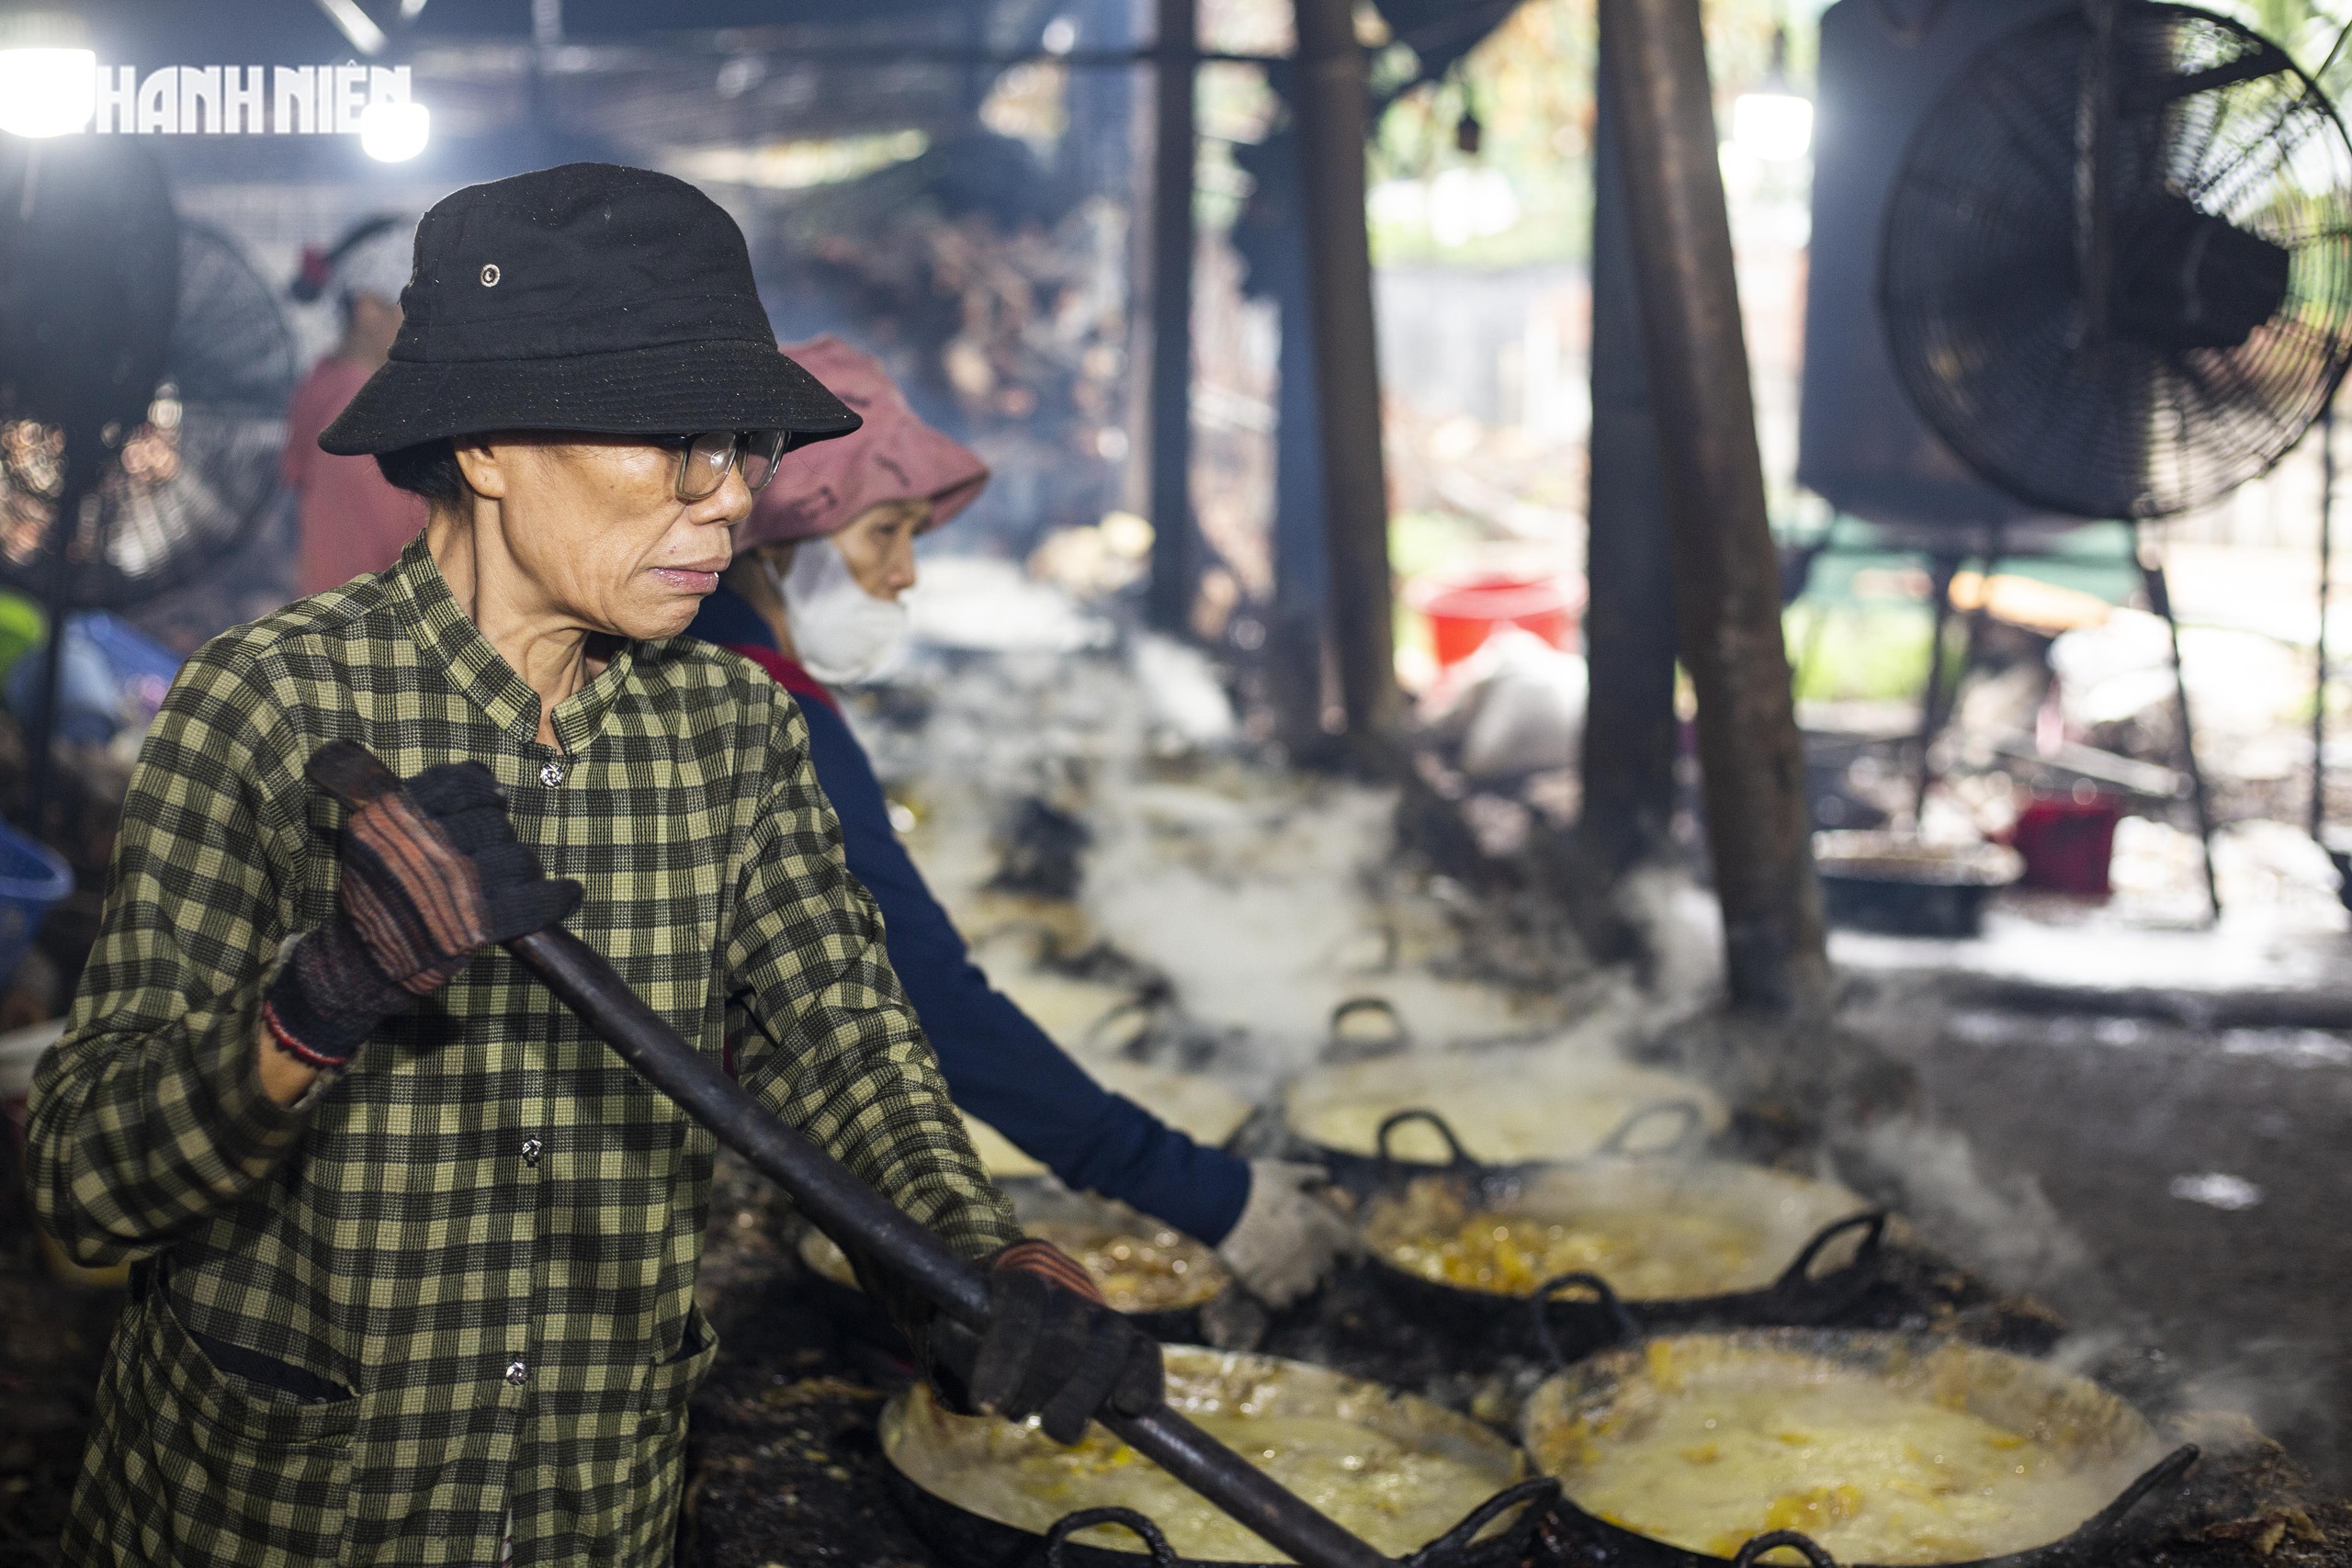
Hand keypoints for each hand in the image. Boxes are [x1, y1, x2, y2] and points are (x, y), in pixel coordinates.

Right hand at [263, 760, 581, 1067]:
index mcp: (392, 818)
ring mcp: (449, 887)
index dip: (483, 789)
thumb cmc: (379, 897)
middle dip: (500, 837)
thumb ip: (422, 807)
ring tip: (513, 881)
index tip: (494, 798)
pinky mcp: (473, 926)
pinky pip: (533, 901)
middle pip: (493, 823)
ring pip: (517, 858)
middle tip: (493, 855)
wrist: (362, 963)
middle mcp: (421, 847)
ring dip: (523, 870)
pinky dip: (557, 897)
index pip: (458, 784)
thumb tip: (489, 782)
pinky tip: (568, 894)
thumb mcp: (378, 841)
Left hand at [966, 1240, 1161, 1443]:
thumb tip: (985, 1391)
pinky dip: (1144, 1380)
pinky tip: (1128, 1408)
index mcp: (1019, 1271)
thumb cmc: (973, 1328)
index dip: (1007, 1358)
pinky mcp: (1126, 1339)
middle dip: (1042, 1384)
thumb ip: (966, 1348)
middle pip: (1068, 1331)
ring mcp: (1100, 1310)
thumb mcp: (955, 1330)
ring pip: (1110, 1344)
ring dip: (1083, 1395)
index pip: (1022, 1306)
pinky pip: (1145, 1354)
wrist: (1006, 1313)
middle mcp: (1066, 1284)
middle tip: (1017, 1415)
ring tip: (1056, 1426)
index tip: (986, 1408)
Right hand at [1215, 1160, 1357, 1307]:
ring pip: (1307, 1287)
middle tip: (1300, 1250)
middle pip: (1327, 1268)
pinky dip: (1279, 1296)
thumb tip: (1326, 1176)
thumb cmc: (1254, 1185)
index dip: (1354, 1253)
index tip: (1352, 1258)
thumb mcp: (1287, 1173)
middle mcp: (1313, 1256)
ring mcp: (1291, 1276)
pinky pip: (1283, 1303)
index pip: (1354, 1249)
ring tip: (1282, 1267)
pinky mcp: (1268, 1289)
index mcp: (1323, 1228)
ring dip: (1299, 1278)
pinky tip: (1269, 1284)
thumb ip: (1311, 1176)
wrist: (1218, 1203)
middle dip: (1317, 1260)